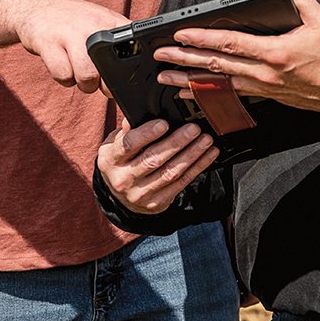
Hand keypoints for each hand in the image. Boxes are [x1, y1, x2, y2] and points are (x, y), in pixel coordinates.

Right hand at [18, 0, 127, 93]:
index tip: (127, 79)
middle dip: (104, 84)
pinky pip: (63, 76)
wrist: (37, 6)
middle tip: (97, 77)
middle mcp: (93, 25)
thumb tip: (138, 75)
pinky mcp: (48, 42)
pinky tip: (63, 65)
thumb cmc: (74, 22)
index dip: (134, 70)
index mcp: (111, 22)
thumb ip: (121, 44)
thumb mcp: (102, 23)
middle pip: (109, 70)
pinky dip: (64, 78)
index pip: (136, 46)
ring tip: (79, 71)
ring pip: (87, 76)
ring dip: (84, 84)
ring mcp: (70, 33)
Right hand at [97, 117, 217, 213]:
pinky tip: (208, 155)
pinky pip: (181, 183)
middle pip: (153, 159)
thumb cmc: (121, 161)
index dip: (146, 134)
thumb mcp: (115, 145)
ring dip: (191, 155)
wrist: (121, 196)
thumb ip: (126, 132)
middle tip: (193, 129)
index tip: (164, 123)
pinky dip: (197, 167)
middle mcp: (124, 179)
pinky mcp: (157, 203)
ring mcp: (141, 193)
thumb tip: (134, 118)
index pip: (128, 145)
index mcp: (111, 160)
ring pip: (170, 172)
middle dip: (176, 143)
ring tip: (205, 140)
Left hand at [155, 0, 319, 114]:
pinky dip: (206, 94)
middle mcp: (263, 73)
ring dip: (188, 81)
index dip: (203, 37)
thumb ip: (300, 0)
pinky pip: (228, 95)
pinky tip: (189, 94)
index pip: (230, 43)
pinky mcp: (263, 96)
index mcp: (275, 52)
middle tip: (160, 55)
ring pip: (217, 84)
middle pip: (215, 65)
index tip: (181, 33)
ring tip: (164, 78)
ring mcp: (261, 87)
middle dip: (184, 59)